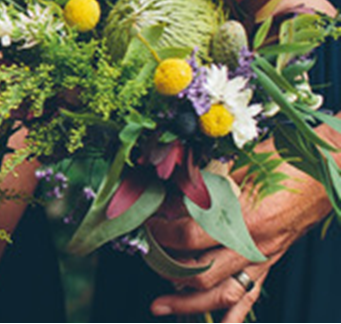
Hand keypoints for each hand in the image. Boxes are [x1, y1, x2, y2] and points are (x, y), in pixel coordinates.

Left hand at [145, 162, 328, 321]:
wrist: (328, 166)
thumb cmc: (286, 160)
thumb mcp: (238, 164)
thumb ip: (203, 187)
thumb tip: (168, 198)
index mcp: (245, 218)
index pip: (189, 237)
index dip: (161, 235)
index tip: (147, 226)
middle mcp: (255, 244)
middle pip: (201, 273)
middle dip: (166, 270)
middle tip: (147, 259)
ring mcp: (265, 256)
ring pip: (224, 293)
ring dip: (190, 303)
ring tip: (162, 306)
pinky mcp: (272, 260)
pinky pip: (252, 294)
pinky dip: (234, 313)